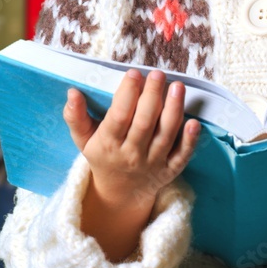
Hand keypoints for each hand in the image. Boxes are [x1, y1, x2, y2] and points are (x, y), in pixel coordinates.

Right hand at [63, 68, 201, 214]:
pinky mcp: (170, 170)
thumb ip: (76, 116)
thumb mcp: (84, 139)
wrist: (119, 194)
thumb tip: (72, 92)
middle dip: (152, 96)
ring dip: (173, 110)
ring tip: (178, 86)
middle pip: (144, 123)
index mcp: (108, 144)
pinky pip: (182, 156)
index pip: (119, 117)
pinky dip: (189, 140)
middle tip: (158, 74)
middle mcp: (131, 154)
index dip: (127, 94)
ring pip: (165, 135)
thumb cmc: (103, 156)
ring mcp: (153, 163)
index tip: (133, 73)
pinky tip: (194, 122)